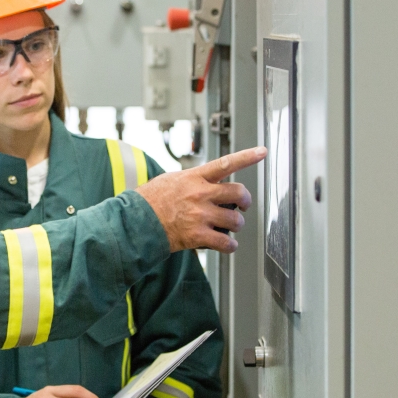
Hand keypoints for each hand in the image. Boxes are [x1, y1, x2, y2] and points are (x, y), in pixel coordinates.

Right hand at [136, 146, 266, 253]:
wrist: (135, 222)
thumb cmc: (150, 201)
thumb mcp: (171, 180)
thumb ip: (193, 179)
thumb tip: (207, 181)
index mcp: (194, 177)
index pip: (226, 163)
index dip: (247, 157)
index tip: (262, 152)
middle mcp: (200, 194)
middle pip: (238, 192)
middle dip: (246, 201)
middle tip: (244, 206)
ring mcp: (200, 215)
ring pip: (235, 220)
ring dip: (236, 225)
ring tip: (229, 226)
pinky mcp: (197, 235)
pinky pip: (225, 242)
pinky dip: (230, 246)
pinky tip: (227, 245)